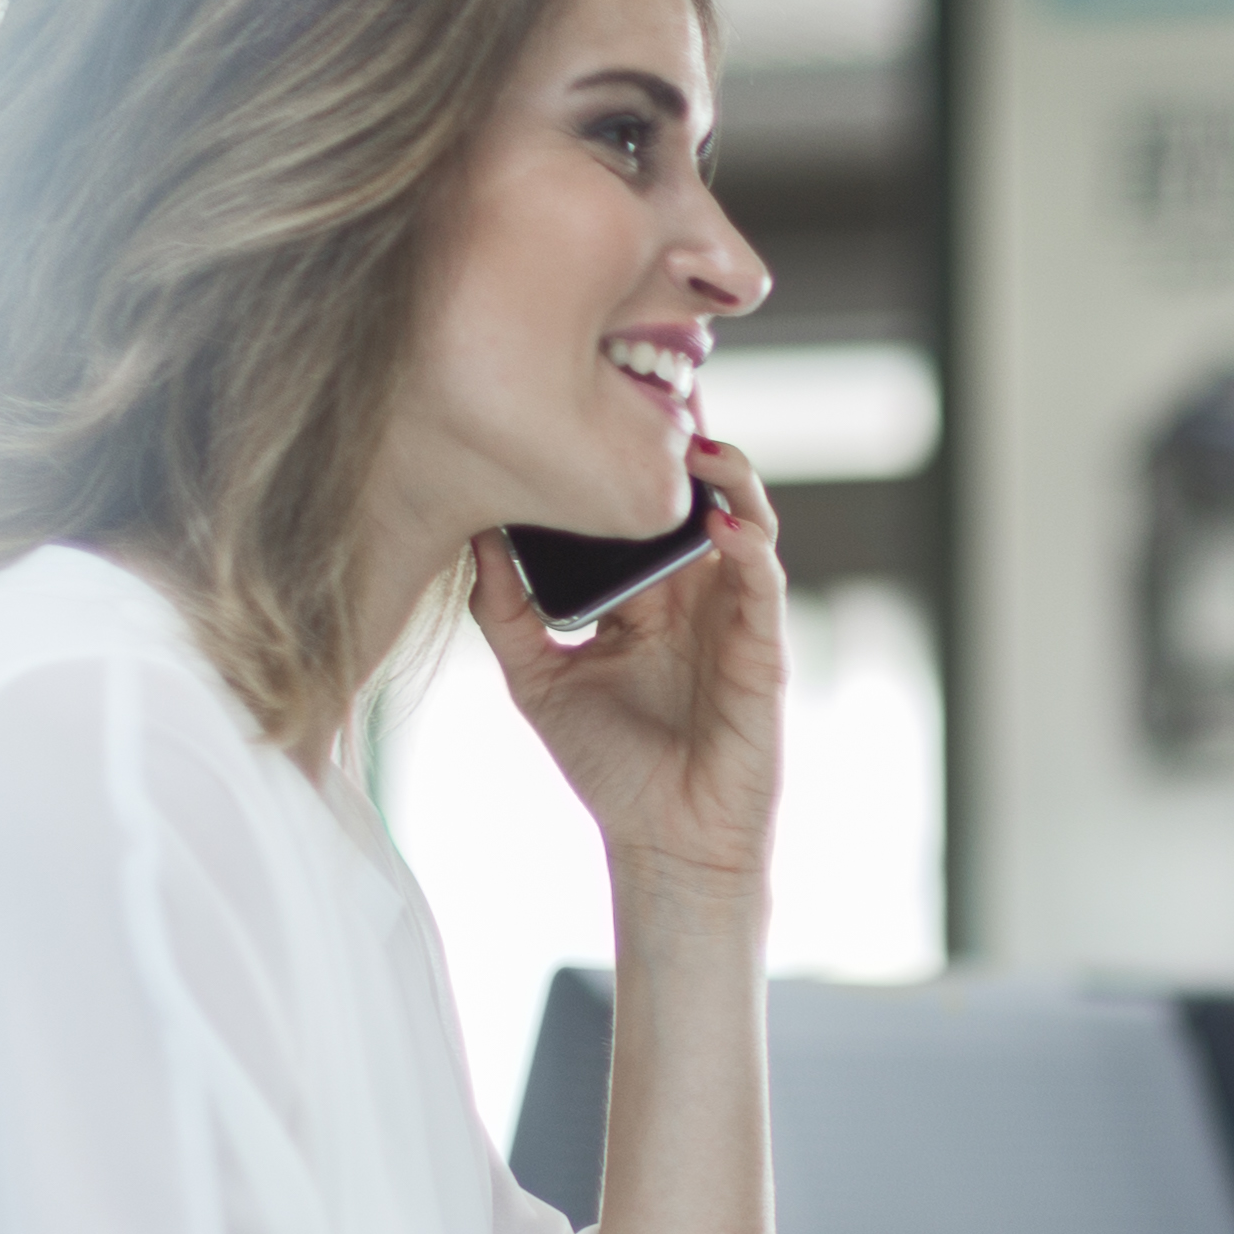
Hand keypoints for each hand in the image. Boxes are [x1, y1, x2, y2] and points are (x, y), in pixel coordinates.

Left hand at [471, 437, 783, 893]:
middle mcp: (693, 595)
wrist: (663, 842)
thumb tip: (470, 535)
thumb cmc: (611, 767)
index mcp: (644, 595)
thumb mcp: (536, 676)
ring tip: (698, 443)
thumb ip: (504, 609)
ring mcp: (732, 618)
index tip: (598, 402)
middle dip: (685, 443)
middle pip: (696, 498)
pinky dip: (748, 547)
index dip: (629, 458)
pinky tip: (720, 522)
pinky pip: (762, 584)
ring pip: (744, 523)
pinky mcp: (763, 651)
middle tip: (657, 391)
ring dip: (728, 478)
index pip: (638, 509)